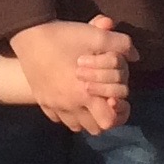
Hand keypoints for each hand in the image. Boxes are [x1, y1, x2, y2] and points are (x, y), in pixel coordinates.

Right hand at [12, 19, 131, 133]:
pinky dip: (67, 114)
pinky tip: (69, 98)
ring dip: (86, 118)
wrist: (28, 33)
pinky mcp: (42, 101)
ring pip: (76, 127)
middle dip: (103, 117)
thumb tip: (136, 55)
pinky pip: (58, 118)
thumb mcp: (96, 36)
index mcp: (85, 92)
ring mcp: (54, 105)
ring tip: (88, 101)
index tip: (116, 99)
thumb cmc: (63, 36)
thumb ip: (121, 45)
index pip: (109, 121)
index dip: (118, 113)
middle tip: (104, 100)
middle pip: (95, 130)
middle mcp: (70, 105)